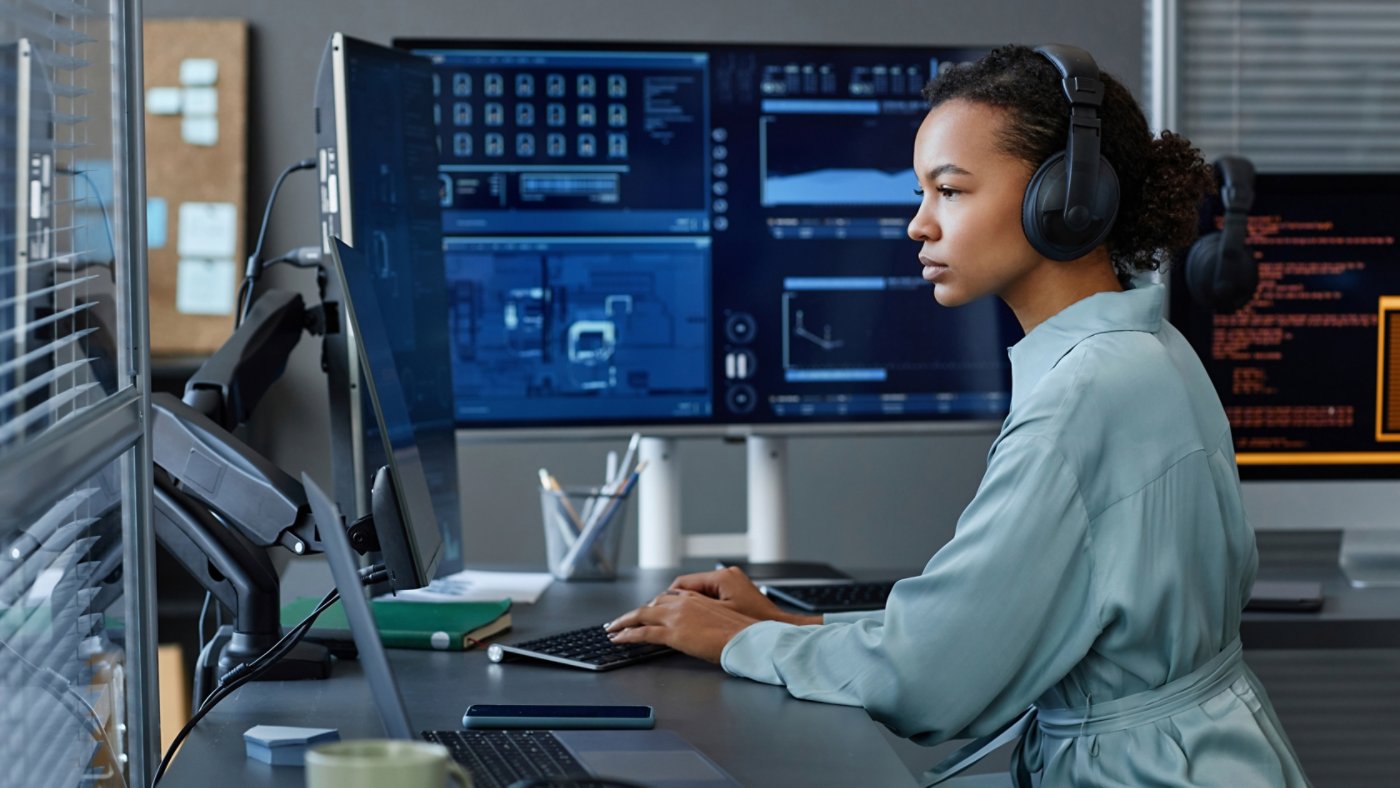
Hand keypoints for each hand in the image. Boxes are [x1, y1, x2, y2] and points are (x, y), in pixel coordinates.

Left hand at [605, 590, 757, 662]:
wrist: (748, 638)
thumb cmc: (743, 632)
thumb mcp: (725, 618)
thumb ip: (708, 618)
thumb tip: (703, 627)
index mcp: (698, 598)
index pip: (670, 597)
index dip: (655, 604)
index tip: (647, 609)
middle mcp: (684, 602)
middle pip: (653, 603)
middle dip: (636, 611)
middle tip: (623, 619)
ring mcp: (677, 616)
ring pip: (642, 615)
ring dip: (625, 621)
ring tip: (613, 628)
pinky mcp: (673, 633)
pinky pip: (643, 633)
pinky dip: (628, 635)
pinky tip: (619, 639)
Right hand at [669, 567, 821, 625]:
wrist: (779, 630)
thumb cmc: (754, 625)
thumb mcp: (718, 619)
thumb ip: (693, 611)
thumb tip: (671, 610)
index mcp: (720, 578)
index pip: (681, 583)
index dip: (666, 599)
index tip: (655, 610)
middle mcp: (726, 576)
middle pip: (689, 587)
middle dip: (674, 602)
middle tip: (661, 617)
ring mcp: (732, 583)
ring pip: (699, 591)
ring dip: (687, 604)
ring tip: (678, 620)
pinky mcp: (736, 591)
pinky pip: (710, 595)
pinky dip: (701, 606)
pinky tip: (697, 619)